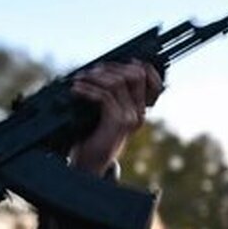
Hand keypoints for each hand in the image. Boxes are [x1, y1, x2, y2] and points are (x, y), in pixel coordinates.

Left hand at [69, 59, 162, 174]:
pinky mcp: (117, 122)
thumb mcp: (102, 113)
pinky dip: (87, 90)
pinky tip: (76, 90)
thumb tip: (100, 68)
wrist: (90, 165)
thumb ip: (108, 94)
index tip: (115, 63)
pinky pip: (104, 96)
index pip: (151, 78)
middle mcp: (139, 112)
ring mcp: (130, 117)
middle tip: (90, 71)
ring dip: (95, 77)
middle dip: (110, 68)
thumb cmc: (92, 137)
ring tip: (79, 79)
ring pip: (118, 82)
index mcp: (139, 109)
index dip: (138, 65)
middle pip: (135, 74)